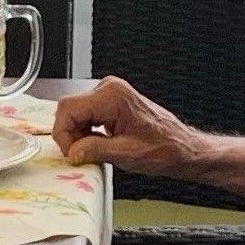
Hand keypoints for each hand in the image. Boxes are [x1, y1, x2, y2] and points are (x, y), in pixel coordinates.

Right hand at [52, 76, 204, 174]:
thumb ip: (94, 150)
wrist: (180, 146)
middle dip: (69, 135)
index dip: (64, 135)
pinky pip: (85, 114)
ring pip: (75, 113)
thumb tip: (72, 152)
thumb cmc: (162, 148)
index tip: (72, 154)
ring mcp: (109, 93)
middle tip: (81, 155)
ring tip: (94, 150)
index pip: (67, 109)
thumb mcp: (125, 154)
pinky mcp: (110, 101)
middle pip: (68, 109)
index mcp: (112, 96)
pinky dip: (85, 131)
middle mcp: (109, 89)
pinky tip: (98, 143)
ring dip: (78, 135)